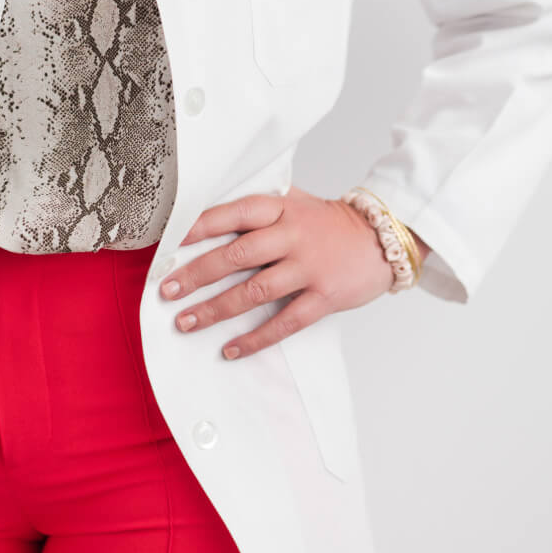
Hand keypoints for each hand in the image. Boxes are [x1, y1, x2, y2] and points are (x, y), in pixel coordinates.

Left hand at [161, 185, 395, 360]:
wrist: (384, 237)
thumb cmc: (328, 222)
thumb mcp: (294, 203)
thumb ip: (258, 211)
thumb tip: (204, 222)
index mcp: (281, 207)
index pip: (234, 213)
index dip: (200, 227)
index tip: (170, 243)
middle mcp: (293, 234)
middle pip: (237, 255)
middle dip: (197, 273)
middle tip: (167, 290)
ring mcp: (309, 267)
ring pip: (254, 291)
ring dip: (216, 309)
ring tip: (186, 322)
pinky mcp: (325, 297)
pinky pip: (285, 321)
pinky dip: (256, 338)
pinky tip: (231, 349)